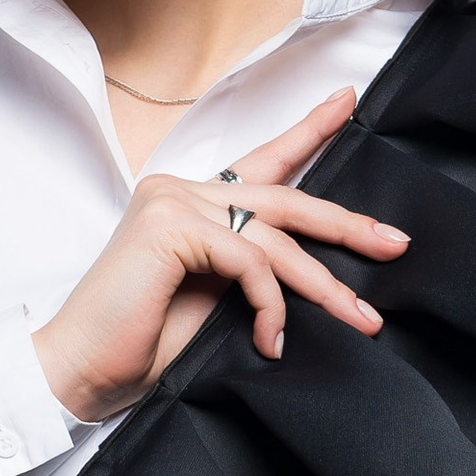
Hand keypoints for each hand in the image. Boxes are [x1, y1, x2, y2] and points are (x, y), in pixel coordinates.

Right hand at [32, 87, 408, 422]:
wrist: (80, 372)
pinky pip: (251, 260)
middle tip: (395, 243)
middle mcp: (180, 191)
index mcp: (190, 205)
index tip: (347, 103)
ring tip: (361, 319)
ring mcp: (173, 203)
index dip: (307, 131)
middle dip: (346, 224)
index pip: (259, 163)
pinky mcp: (171, 228)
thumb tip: (308, 275)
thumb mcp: (212, 303)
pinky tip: (270, 341)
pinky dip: (270, 304)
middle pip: (283, 196)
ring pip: (275, 237)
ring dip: (324, 285)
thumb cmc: (138, 348)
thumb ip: (247, 272)